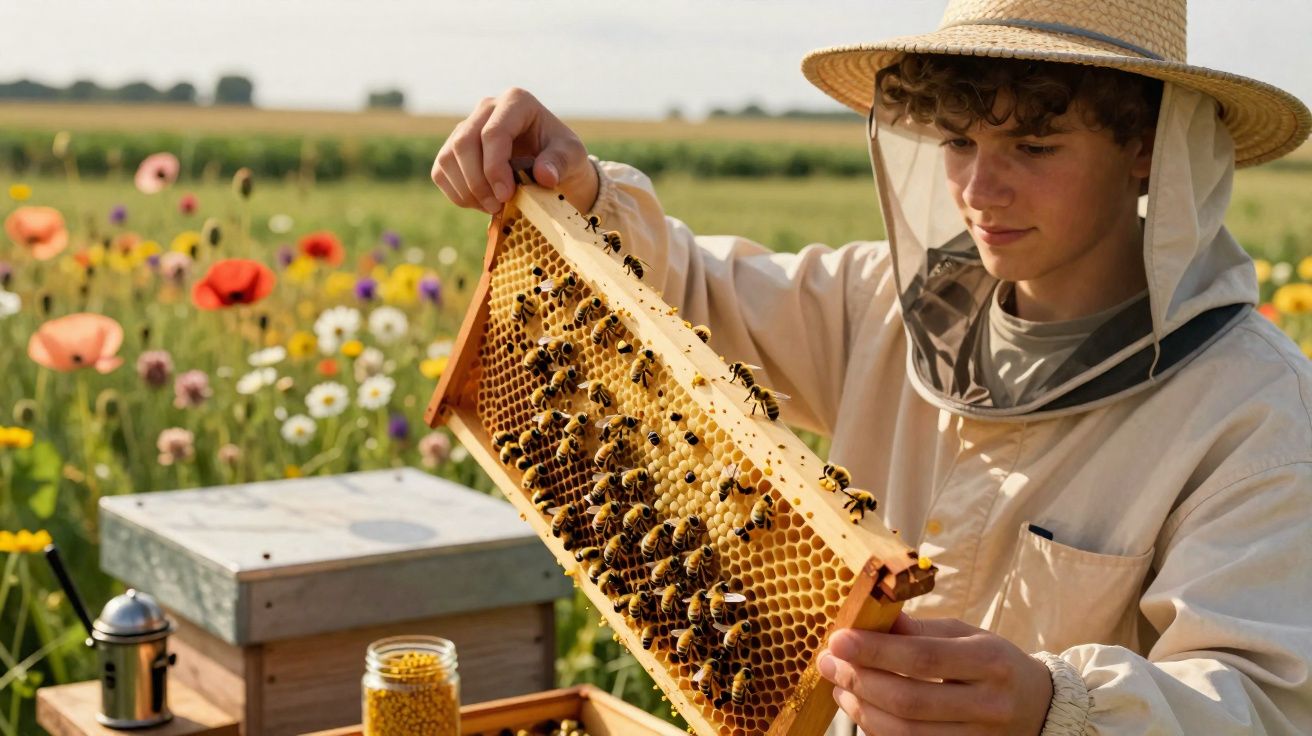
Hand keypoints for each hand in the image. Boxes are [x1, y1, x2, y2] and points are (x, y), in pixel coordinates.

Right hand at [431, 87, 598, 214]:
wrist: (552, 166)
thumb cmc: (562, 156)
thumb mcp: (573, 156)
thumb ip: (560, 162)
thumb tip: (544, 175)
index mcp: (516, 101)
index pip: (493, 132)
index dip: (494, 167)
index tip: (506, 195)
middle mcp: (486, 108)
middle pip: (464, 143)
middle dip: (478, 182)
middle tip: (498, 207)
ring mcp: (466, 127)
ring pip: (448, 158)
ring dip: (467, 191)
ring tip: (493, 208)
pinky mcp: (454, 149)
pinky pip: (441, 172)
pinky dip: (458, 194)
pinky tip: (481, 204)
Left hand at [817, 612, 1052, 734]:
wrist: (1038, 707)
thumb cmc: (992, 662)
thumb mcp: (966, 635)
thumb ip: (919, 630)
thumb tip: (870, 617)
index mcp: (990, 662)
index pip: (923, 658)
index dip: (875, 651)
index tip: (838, 639)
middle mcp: (988, 705)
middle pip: (910, 701)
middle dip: (859, 680)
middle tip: (828, 662)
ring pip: (906, 733)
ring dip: (861, 709)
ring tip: (839, 686)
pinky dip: (878, 729)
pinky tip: (862, 708)